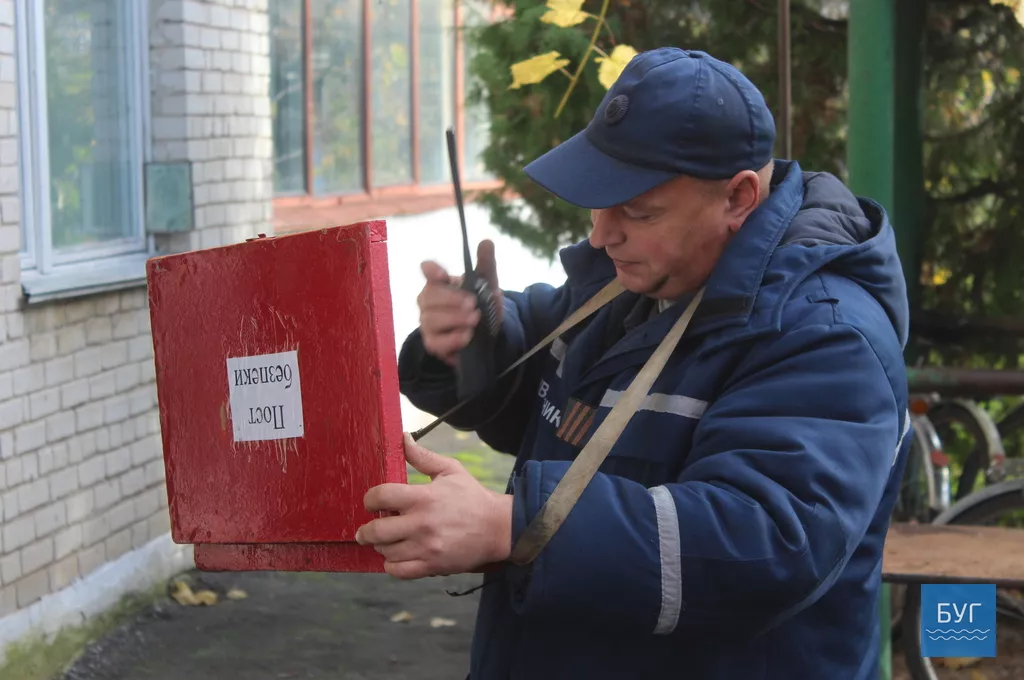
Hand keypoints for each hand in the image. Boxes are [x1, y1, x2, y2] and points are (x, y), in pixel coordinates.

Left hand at [355, 433, 512, 578]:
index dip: (370, 499)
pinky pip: (399, 571)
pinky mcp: (432, 565)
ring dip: (380, 547)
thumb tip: (404, 438)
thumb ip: (423, 456)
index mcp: (424, 497)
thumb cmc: (472, 497)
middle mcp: (422, 523)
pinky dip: (392, 565)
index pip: (382, 496)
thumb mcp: (450, 470)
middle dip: (366, 530)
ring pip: (385, 552)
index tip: (371, 502)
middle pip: (377, 530)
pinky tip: (396, 556)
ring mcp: (426, 547)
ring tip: (386, 541)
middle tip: (367, 529)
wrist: (498, 528)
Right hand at [416, 240, 502, 365]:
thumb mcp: (487, 284)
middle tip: (472, 303)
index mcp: (439, 282)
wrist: (487, 334)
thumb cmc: (480, 304)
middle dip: (450, 299)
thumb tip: (486, 242)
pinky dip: (452, 339)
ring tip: (475, 319)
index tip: (443, 274)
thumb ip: (486, 265)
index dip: (431, 270)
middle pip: (428, 296)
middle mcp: (428, 301)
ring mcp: (428, 323)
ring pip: (431, 319)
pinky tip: (467, 336)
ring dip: (454, 318)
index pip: (427, 271)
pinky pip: (436, 342)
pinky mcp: (433, 344)